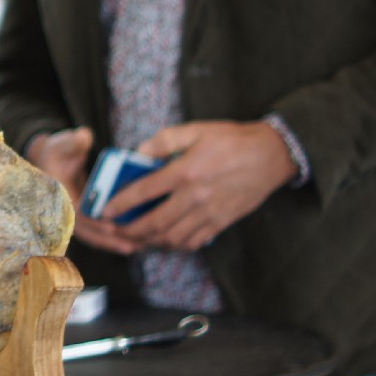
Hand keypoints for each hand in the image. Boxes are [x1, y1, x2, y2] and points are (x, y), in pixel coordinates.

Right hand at [25, 127, 137, 254]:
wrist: (50, 161)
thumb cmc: (58, 152)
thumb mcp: (62, 144)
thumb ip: (73, 141)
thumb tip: (85, 137)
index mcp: (59, 196)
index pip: (76, 215)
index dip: (94, 223)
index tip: (112, 227)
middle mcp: (66, 211)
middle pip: (88, 233)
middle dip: (110, 240)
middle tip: (132, 245)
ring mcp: (75, 217)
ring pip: (95, 237)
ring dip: (115, 244)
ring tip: (139, 248)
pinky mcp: (85, 219)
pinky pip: (99, 234)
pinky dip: (114, 240)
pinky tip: (135, 243)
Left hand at [107, 120, 297, 252]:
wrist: (271, 156)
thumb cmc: (231, 140)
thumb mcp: (195, 130)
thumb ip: (164, 141)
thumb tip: (139, 152)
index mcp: (185, 171)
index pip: (144, 191)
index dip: (120, 202)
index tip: (104, 210)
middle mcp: (196, 196)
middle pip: (155, 222)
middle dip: (130, 230)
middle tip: (114, 231)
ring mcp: (210, 212)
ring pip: (174, 236)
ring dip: (150, 241)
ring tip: (134, 239)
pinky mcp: (222, 222)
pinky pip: (195, 241)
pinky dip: (176, 245)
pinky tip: (164, 241)